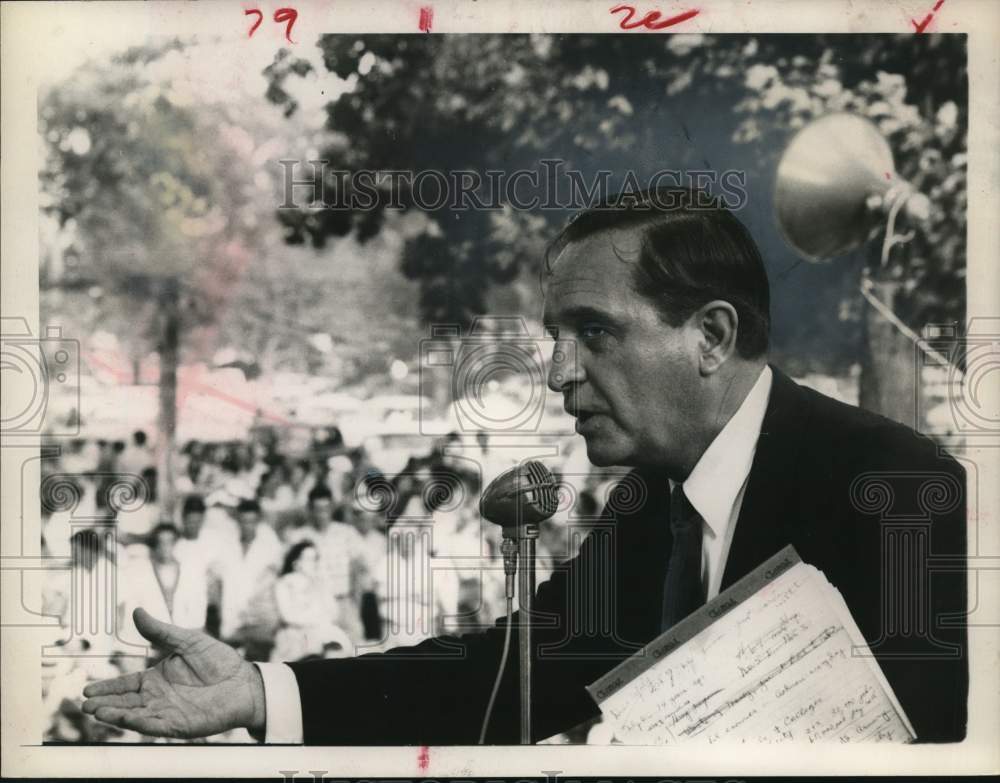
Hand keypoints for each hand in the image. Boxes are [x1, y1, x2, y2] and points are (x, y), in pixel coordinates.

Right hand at [82, 608, 265, 738]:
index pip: (125, 685)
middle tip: (85, 704)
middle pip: (125, 702)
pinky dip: (138, 722)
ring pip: (135, 716)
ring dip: (116, 715)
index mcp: (157, 680)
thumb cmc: (219, 661)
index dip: (107, 688)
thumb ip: (160, 631)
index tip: (87, 690)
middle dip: (104, 704)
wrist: (244, 681)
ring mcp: (167, 713)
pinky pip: (154, 725)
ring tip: (96, 712)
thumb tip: (137, 611)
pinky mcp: (179, 725)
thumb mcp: (187, 640)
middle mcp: (158, 698)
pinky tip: (124, 718)